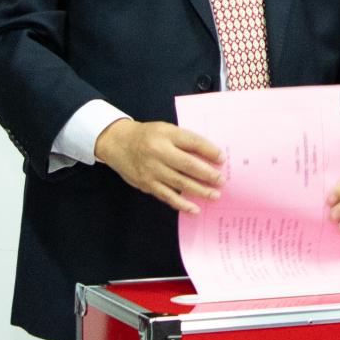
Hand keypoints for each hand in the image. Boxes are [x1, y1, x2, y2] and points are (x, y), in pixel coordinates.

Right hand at [95, 118, 223, 213]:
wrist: (118, 143)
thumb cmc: (148, 136)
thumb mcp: (166, 130)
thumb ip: (185, 141)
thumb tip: (210, 157)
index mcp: (166, 134)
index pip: (192, 142)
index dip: (209, 150)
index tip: (222, 158)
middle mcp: (158, 152)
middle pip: (187, 165)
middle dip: (207, 174)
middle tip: (222, 181)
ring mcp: (152, 170)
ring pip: (179, 183)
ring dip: (199, 191)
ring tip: (214, 195)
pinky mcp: (147, 184)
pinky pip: (167, 196)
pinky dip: (182, 204)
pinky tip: (194, 209)